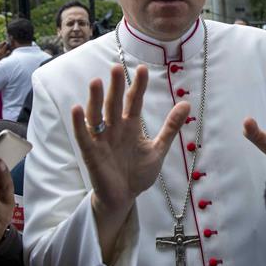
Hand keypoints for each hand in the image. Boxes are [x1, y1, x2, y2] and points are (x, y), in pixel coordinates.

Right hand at [72, 64, 189, 227]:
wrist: (125, 197)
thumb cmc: (139, 172)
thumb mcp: (159, 149)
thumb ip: (171, 127)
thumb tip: (187, 103)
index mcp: (131, 126)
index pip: (134, 101)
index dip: (138, 86)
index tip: (143, 69)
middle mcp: (115, 128)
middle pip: (114, 104)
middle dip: (116, 87)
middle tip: (117, 67)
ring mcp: (102, 139)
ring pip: (97, 115)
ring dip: (95, 100)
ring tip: (96, 82)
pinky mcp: (91, 153)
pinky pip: (84, 136)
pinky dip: (80, 123)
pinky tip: (77, 109)